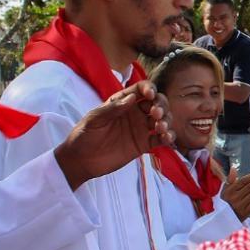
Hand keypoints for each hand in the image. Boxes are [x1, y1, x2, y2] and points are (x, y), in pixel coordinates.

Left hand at [55, 81, 172, 189]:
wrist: (81, 160)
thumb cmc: (84, 135)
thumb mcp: (94, 119)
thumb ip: (112, 108)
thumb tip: (132, 98)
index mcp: (122, 102)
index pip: (141, 89)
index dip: (149, 88)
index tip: (150, 95)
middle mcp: (135, 113)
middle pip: (157, 103)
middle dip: (161, 105)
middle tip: (157, 114)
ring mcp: (141, 129)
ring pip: (162, 120)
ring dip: (167, 121)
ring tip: (161, 128)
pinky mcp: (144, 144)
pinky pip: (160, 139)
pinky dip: (168, 138)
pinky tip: (167, 139)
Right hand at [221, 167, 249, 221]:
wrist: (223, 218)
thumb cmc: (226, 201)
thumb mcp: (225, 190)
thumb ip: (230, 179)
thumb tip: (233, 168)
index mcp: (230, 190)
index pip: (242, 181)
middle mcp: (234, 197)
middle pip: (249, 188)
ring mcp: (239, 205)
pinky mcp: (244, 213)